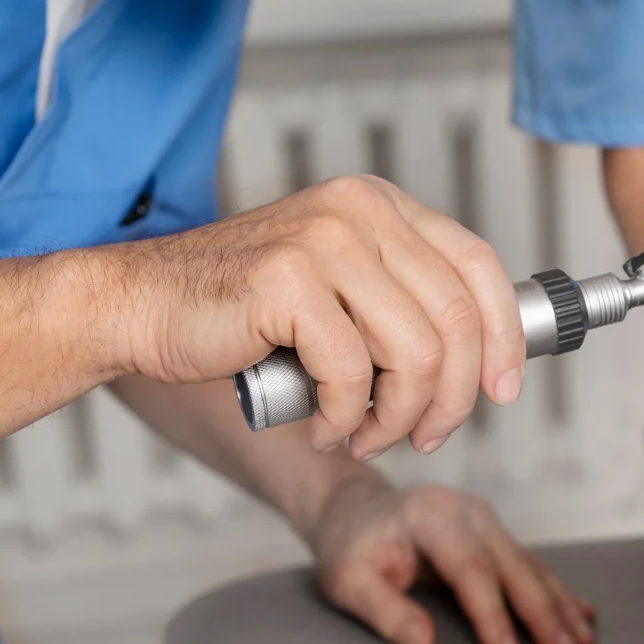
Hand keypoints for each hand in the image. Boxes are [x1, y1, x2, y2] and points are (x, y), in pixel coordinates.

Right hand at [111, 174, 523, 459]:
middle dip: (454, 397)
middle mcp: (360, 211)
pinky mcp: (288, 280)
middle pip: (456, 320)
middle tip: (427, 435)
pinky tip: (322, 426)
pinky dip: (347, 418)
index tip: (503, 391)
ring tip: (368, 436)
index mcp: (382, 207)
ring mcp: (324, 240)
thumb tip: (485, 362)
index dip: (504, 338)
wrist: (139, 307)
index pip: (479, 267)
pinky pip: (353, 374)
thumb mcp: (342, 292)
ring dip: (400, 416)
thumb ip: (403, 307)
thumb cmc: (241, 312)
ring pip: (416, 353)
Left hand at [309, 479, 595, 643]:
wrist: (356, 512)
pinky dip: (557, 593)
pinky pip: (531, 565)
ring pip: (530, 566)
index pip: (470, 570)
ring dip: (559, 606)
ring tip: (583, 643)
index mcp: (431, 517)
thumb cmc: (351, 549)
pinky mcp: (496, 534)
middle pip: (512, 567)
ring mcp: (486, 520)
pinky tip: (582, 615)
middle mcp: (467, 512)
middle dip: (543, 614)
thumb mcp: (348, 582)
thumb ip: (384, 611)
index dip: (492, 615)